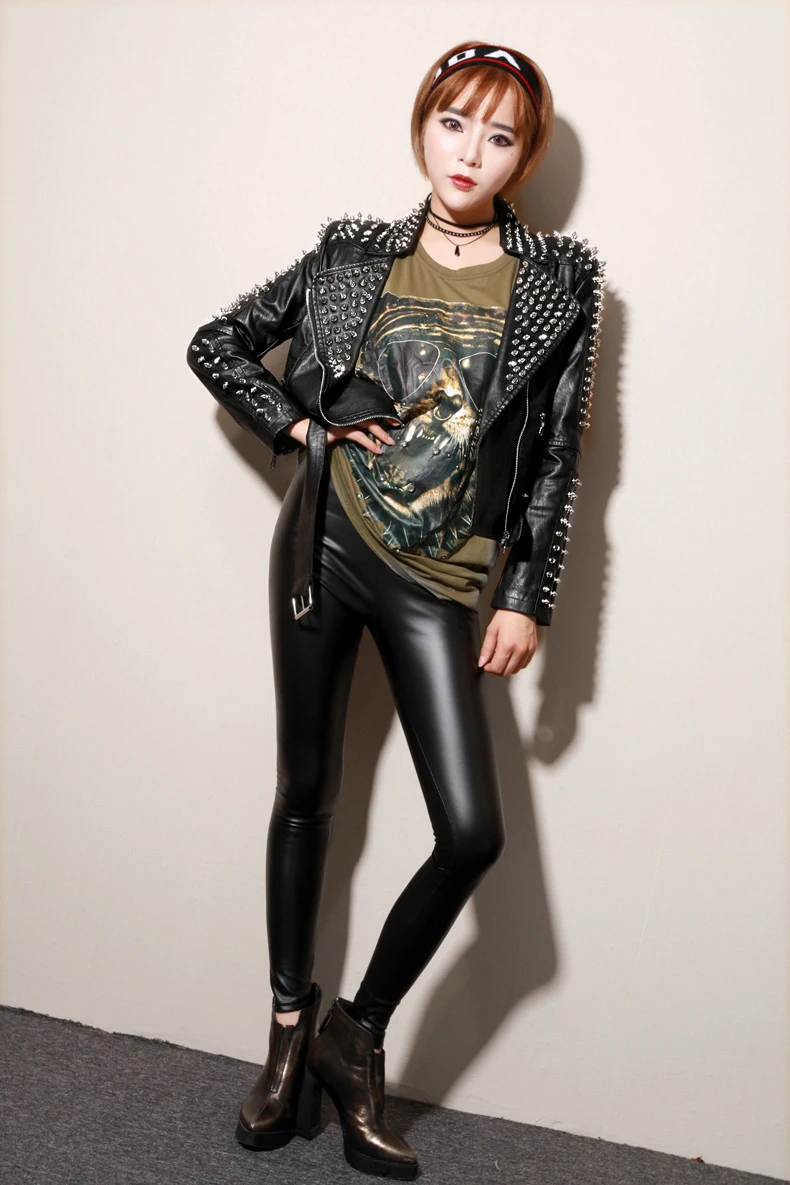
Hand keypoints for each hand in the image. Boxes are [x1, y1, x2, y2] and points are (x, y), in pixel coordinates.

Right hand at [285, 416, 400, 453]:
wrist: (298, 424)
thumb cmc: (313, 422)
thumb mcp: (331, 420)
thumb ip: (344, 421)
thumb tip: (357, 427)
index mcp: (346, 407)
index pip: (366, 407)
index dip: (379, 411)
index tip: (390, 414)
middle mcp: (347, 411)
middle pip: (370, 414)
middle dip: (385, 419)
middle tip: (397, 424)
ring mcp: (343, 419)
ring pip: (367, 424)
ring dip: (380, 433)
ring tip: (390, 441)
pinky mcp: (339, 429)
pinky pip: (358, 436)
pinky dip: (369, 443)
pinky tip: (376, 449)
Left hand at [478, 609, 537, 676]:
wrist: (522, 607)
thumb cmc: (507, 616)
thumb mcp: (491, 630)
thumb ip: (486, 649)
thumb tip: (482, 662)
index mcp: (507, 646)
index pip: (497, 668)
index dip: (489, 669)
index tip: (486, 665)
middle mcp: (519, 651)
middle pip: (506, 672)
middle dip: (497, 669)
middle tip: (492, 662)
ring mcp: (527, 651)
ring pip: (515, 670)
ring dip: (507, 668)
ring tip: (502, 658)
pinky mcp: (533, 649)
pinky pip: (524, 664)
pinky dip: (517, 664)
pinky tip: (512, 656)